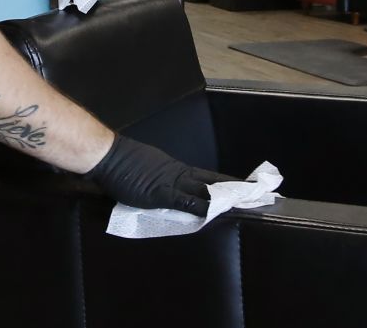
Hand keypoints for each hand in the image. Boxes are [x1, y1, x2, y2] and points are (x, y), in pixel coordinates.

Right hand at [87, 135, 236, 215]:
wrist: (109, 155)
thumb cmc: (125, 162)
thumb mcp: (151, 170)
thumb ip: (165, 181)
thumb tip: (177, 192)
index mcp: (178, 169)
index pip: (209, 177)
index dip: (227, 183)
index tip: (247, 186)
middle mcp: (180, 173)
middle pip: (214, 181)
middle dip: (234, 188)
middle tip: (257, 193)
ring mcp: (171, 182)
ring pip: (204, 189)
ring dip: (223, 197)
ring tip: (244, 203)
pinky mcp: (160, 192)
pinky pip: (183, 199)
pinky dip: (198, 205)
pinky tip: (212, 210)